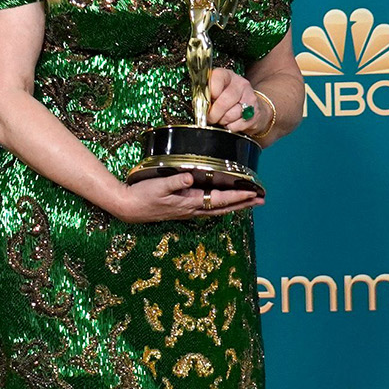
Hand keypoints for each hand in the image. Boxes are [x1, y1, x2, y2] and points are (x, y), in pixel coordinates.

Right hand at [111, 172, 262, 223]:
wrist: (127, 208)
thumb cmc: (141, 196)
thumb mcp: (158, 186)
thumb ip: (175, 182)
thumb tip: (190, 177)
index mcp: (190, 202)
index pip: (220, 200)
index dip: (238, 197)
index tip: (253, 193)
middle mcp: (192, 209)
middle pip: (223, 208)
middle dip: (243, 204)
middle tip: (261, 200)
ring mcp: (187, 210)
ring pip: (217, 209)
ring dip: (234, 205)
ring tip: (248, 201)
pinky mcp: (181, 209)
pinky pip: (207, 208)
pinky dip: (220, 205)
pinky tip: (222, 203)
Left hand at [207, 67, 269, 136]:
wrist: (249, 107)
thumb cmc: (225, 100)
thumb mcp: (214, 93)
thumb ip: (206, 95)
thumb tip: (199, 106)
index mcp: (227, 75)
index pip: (216, 79)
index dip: (209, 93)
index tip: (206, 102)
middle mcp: (240, 84)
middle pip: (224, 102)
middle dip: (213, 114)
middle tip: (210, 117)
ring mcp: (250, 97)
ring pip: (231, 115)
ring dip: (222, 121)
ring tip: (222, 118)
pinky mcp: (255, 113)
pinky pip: (237, 125)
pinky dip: (231, 127)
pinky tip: (231, 122)